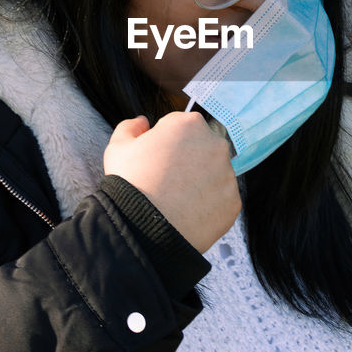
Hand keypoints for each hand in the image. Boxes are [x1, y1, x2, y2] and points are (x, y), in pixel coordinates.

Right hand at [103, 111, 240, 253]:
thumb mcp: (118, 148)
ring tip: (176, 200)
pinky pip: (221, 200)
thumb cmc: (130, 183)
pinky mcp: (233, 201)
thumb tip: (143, 122)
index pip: (180, 127)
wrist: (143, 228)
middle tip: (166, 181)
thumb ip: (130, 127)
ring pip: (214, 174)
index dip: (165, 143)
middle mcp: (216, 144)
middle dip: (188, 160)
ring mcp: (228, 174)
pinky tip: (188, 214)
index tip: (155, 160)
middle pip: (202, 148)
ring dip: (200, 182)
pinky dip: (208, 205)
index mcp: (189, 124)